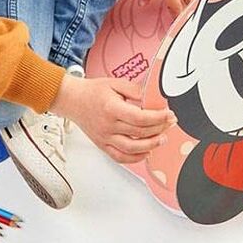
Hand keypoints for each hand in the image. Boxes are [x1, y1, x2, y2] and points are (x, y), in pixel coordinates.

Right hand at [52, 73, 174, 164]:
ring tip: (161, 139)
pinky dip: (135, 158)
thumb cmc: (92, 91)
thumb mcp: (116, 83)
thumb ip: (136, 90)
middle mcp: (108, 125)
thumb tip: (153, 98)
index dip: (158, 118)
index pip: (140, 117)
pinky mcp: (102, 145)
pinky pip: (120, 157)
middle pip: (139, 133)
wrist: (72, 100)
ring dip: (150, 145)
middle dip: (159, 129)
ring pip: (132, 148)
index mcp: (111, 108)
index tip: (169, 115)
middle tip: (170, 124)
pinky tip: (146, 152)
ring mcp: (105, 137)